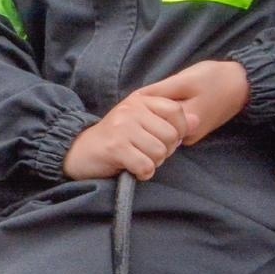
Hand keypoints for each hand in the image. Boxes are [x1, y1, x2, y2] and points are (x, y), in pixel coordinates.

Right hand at [62, 93, 188, 181]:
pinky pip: (146, 166)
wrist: (77, 152)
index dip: (179, 129)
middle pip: (171, 135)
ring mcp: (121, 127)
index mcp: (138, 100)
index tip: (164, 139)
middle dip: (164, 151)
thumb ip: (168, 121)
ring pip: (159, 152)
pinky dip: (142, 173)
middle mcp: (130, 110)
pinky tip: (132, 169)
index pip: (176, 110)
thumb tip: (197, 120)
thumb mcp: (140, 123)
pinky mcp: (115, 147)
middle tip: (146, 152)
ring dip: (153, 163)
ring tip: (137, 159)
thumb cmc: (114, 139)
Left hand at [135, 61, 250, 145]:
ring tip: (159, 95)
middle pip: (155, 127)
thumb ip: (159, 92)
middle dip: (147, 113)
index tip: (133, 100)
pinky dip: (167, 115)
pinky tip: (170, 101)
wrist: (244, 84)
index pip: (149, 123)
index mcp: (184, 126)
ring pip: (163, 126)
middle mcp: (187, 137)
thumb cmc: (215, 79)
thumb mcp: (183, 80)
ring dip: (157, 113)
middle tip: (145, 95)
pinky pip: (172, 125)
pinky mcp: (194, 132)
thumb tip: (134, 100)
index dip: (139, 110)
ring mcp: (191, 137)